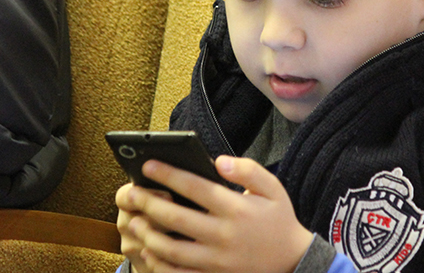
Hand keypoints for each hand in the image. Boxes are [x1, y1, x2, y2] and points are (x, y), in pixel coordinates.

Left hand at [124, 156, 313, 272]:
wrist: (292, 261)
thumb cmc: (278, 219)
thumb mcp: (273, 188)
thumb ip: (248, 170)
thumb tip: (218, 161)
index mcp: (237, 208)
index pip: (195, 187)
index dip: (169, 174)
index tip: (148, 165)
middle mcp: (224, 234)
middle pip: (176, 217)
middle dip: (149, 202)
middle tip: (131, 193)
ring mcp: (217, 260)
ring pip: (171, 249)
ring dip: (149, 234)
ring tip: (135, 221)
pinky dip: (159, 264)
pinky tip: (148, 250)